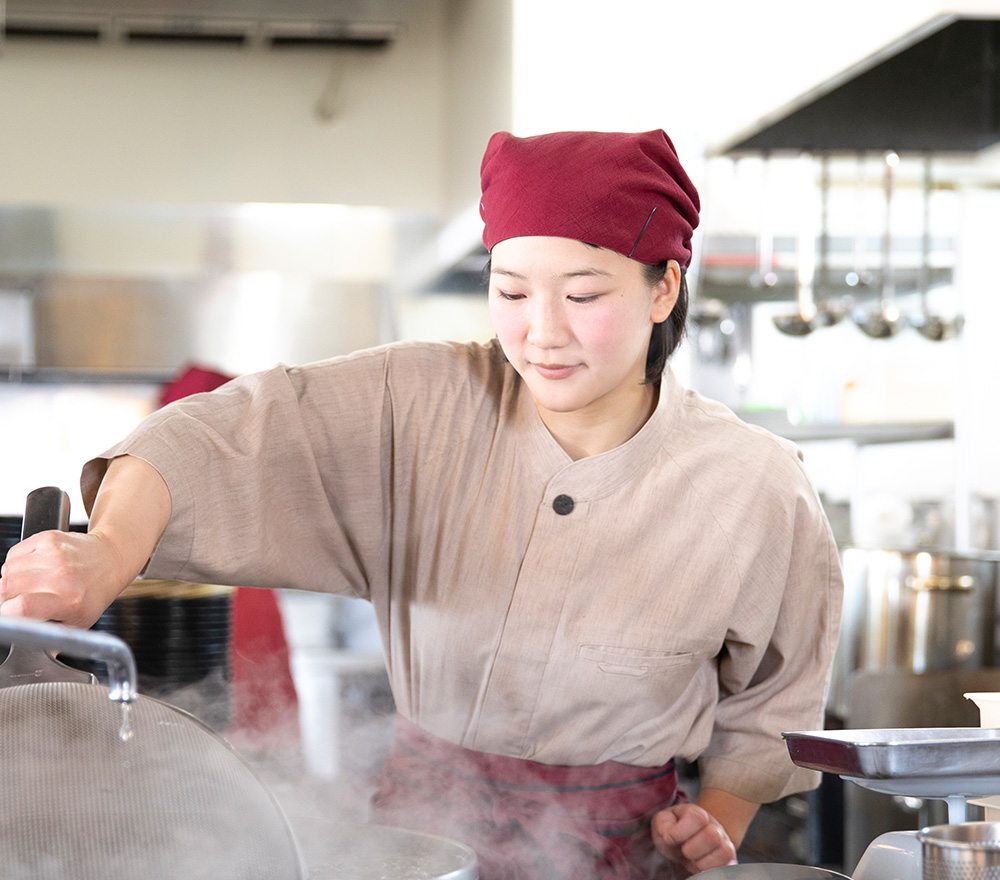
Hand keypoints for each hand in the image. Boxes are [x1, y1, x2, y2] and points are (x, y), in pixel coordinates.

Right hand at [0, 530, 124, 626]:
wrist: (111, 558)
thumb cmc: (94, 593)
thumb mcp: (80, 622)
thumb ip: (54, 637)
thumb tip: (34, 650)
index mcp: (70, 601)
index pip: (23, 607)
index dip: (8, 613)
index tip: (12, 615)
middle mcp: (62, 576)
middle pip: (8, 587)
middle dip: (6, 598)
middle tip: (20, 600)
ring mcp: (55, 554)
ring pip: (7, 570)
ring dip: (10, 580)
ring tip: (28, 584)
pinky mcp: (49, 539)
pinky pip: (13, 553)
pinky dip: (16, 563)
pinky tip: (32, 568)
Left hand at [651, 802, 737, 873]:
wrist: (688, 840)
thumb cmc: (674, 830)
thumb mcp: (663, 822)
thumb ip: (663, 823)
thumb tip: (669, 835)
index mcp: (697, 814)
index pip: (697, 818)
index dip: (680, 832)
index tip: (670, 838)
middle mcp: (715, 828)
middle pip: (712, 836)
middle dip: (692, 849)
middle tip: (684, 851)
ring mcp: (724, 844)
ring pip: (725, 852)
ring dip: (704, 863)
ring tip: (694, 861)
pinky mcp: (730, 862)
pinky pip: (730, 868)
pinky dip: (714, 873)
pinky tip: (701, 870)